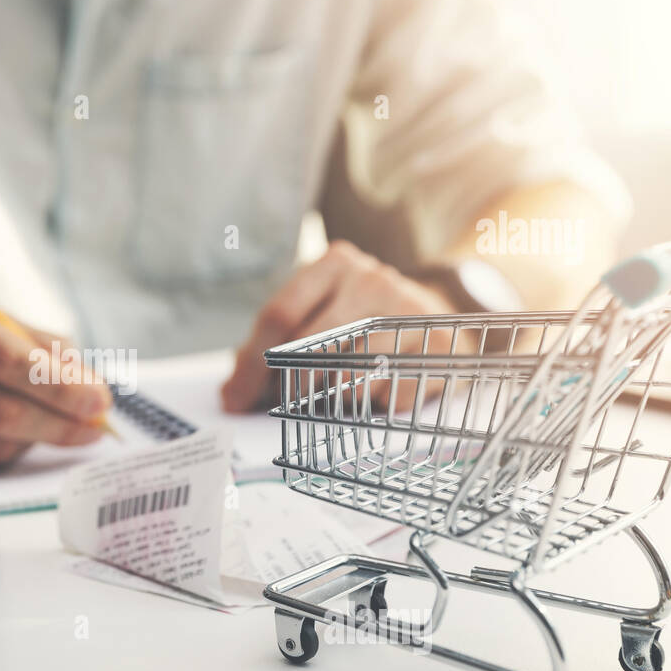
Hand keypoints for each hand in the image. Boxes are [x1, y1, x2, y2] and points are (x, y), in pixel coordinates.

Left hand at [220, 242, 458, 411]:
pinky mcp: (436, 350)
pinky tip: (373, 393)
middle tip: (278, 406)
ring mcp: (409, 313)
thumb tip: (233, 393)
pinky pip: (385, 396)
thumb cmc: (359, 318)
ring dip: (328, 398)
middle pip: (310, 345)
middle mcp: (373, 280)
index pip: (280, 314)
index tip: (235, 398)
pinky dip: (369, 406)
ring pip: (347, 375)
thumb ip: (274, 342)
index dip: (251, 363)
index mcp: (334, 263)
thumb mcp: (318, 310)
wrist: (438, 311)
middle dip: (285, 386)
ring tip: (332, 393)